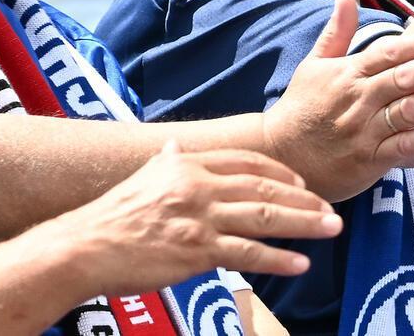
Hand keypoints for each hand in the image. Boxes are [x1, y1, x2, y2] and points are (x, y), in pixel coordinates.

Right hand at [64, 141, 340, 285]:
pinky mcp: (197, 251)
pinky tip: (300, 263)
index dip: (281, 172)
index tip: (302, 181)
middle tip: (331, 207)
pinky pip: (248, 254)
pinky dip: (279, 259)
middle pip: (265, 188)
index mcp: (188, 165)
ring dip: (305, 223)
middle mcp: (199, 186)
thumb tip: (174, 149)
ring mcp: (200, 218)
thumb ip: (166, 163)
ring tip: (332, 228)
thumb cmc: (109, 217)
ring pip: (266, 217)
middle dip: (304, 197)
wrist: (81, 249)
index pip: (248, 162)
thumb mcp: (141, 178)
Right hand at [264, 0, 413, 200]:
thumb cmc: (300, 109)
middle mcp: (358, 100)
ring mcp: (364, 131)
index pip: (389, 54)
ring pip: (408, 111)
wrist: (278, 157)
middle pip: (405, 79)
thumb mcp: (313, 66)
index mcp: (348, 74)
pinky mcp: (369, 160)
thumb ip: (336, 33)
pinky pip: (403, 146)